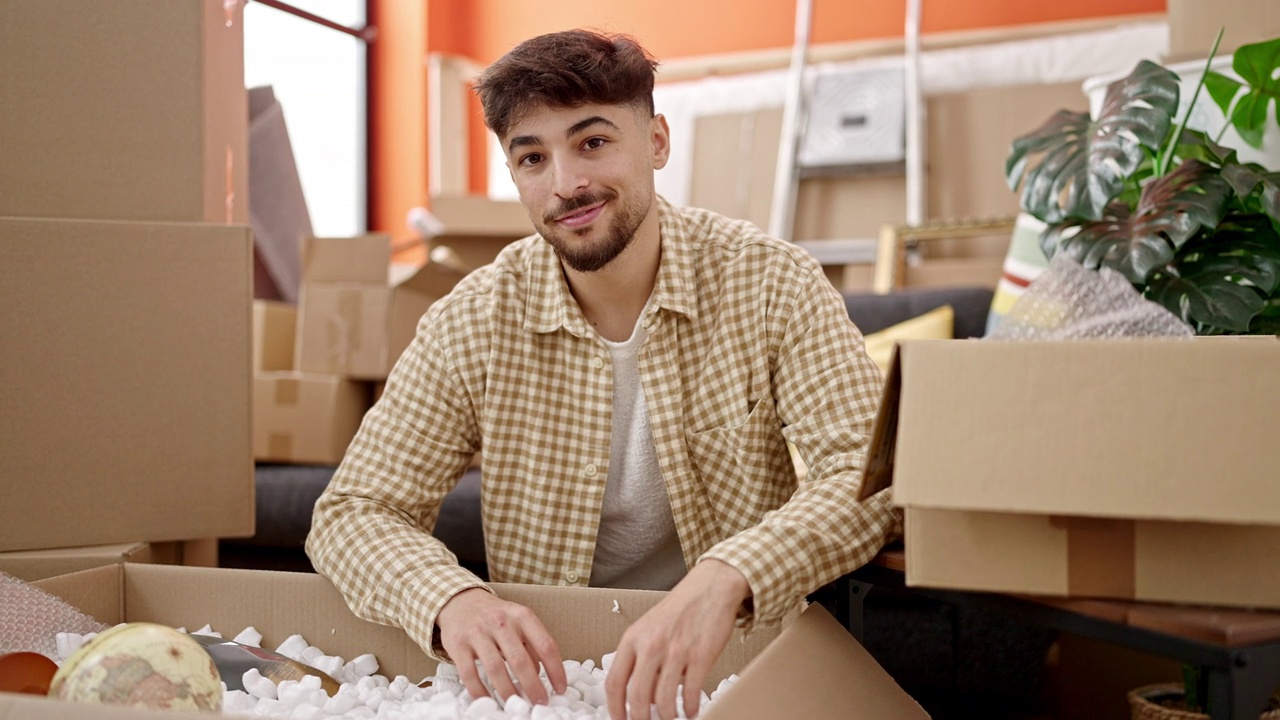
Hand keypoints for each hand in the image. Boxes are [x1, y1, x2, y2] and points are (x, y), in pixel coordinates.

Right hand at [436, 588, 567, 703]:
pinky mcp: (457, 645)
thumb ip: (531, 644)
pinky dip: (479, 690)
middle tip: (539, 702)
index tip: (560, 688)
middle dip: (533, 686)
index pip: (545, 645)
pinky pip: (469, 673)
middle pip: (520, 660)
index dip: (556, 670)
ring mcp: (477, 633)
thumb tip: (540, 672)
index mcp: (522, 616)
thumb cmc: (496, 615)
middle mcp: (500, 622)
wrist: (461, 601)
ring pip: (495, 668)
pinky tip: (488, 700)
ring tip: (516, 704)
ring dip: (508, 691)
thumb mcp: (519, 620)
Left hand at [605, 560, 750, 719]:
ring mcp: (676, 651)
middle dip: (640, 719)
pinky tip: (691, 710)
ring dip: (667, 716)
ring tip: (671, 718)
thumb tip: (642, 695)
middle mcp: (651, 645)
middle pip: (637, 697)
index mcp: (633, 639)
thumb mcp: (648, 629)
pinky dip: (690, 707)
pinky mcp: (700, 655)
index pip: (614, 683)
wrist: (709, 588)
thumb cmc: (680, 609)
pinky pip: (691, 691)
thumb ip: (640, 658)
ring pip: (664, 699)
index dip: (615, 709)